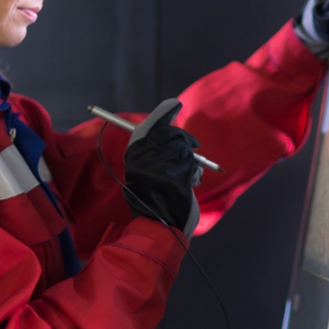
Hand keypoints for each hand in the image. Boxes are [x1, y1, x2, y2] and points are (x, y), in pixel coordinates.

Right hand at [124, 100, 201, 237]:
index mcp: (134, 154)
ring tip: (186, 177)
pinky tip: (189, 184)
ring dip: (190, 161)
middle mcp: (144, 156)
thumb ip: (154, 150)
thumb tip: (169, 125)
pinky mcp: (176, 175)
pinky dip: (195, 173)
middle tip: (193, 145)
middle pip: (169, 133)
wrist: (156, 224)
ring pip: (183, 149)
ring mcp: (160, 165)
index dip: (163, 113)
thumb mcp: (146, 170)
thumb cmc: (152, 198)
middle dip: (184, 140)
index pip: (149, 125)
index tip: (175, 104)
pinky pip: (192, 164)